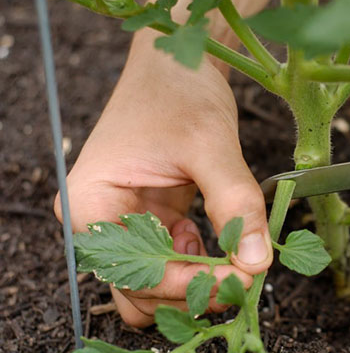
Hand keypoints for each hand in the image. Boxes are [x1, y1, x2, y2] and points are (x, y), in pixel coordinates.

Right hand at [54, 30, 271, 326]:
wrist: (177, 63)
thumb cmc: (180, 92)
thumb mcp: (210, 146)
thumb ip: (235, 204)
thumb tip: (257, 263)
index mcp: (90, 204)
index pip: (136, 272)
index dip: (191, 283)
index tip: (243, 278)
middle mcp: (98, 222)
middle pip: (141, 289)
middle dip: (194, 288)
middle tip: (246, 275)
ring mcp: (123, 223)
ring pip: (156, 283)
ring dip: (196, 281)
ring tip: (236, 260)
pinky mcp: (150, 219)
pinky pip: (171, 260)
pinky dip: (199, 261)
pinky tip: (219, 237)